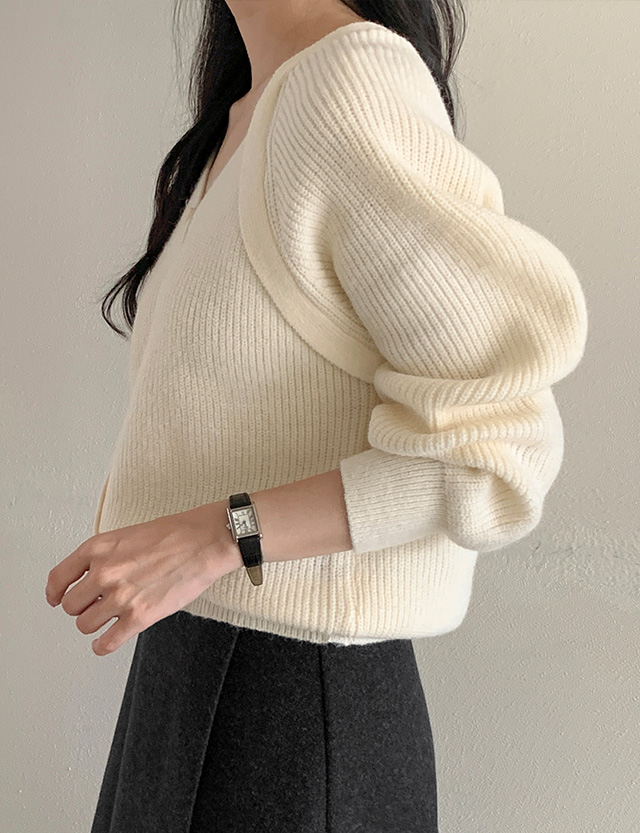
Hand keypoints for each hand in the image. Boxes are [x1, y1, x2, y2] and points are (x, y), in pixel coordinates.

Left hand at [45, 500, 241, 656]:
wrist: (205, 541)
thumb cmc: (175, 534)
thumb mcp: (128, 534)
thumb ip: (105, 555)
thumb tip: (93, 578)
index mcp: (98, 548)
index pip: (58, 577)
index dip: (55, 592)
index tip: (56, 598)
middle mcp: (104, 572)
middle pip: (71, 605)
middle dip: (81, 607)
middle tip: (93, 606)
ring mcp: (120, 596)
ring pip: (85, 625)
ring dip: (94, 624)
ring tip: (107, 619)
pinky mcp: (140, 616)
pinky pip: (107, 643)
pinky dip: (102, 646)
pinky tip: (105, 642)